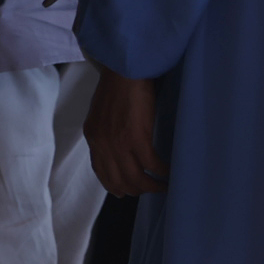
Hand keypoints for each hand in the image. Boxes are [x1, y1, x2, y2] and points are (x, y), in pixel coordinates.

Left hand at [84, 66, 166, 195]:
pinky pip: (152, 165)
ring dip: (152, 186)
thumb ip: (104, 132)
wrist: (125, 71)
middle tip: (150, 190)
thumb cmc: (117, 87)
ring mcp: (118, 142)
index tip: (124, 192)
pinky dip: (163, 173)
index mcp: (93, 136)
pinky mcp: (137, 138)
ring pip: (136, 178)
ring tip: (164, 186)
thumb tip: (116, 147)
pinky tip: (170, 173)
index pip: (101, 170)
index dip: (113, 185)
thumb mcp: (101, 113)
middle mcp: (102, 143)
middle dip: (136, 190)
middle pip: (119, 180)